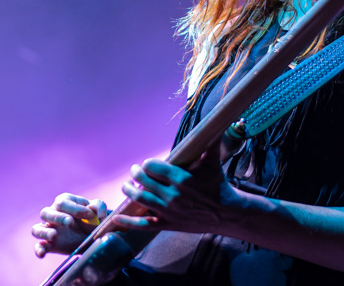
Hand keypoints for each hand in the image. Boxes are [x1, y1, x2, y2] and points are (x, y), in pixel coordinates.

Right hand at [31, 193, 107, 257]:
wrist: (94, 236)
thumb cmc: (94, 219)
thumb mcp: (100, 211)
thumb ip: (98, 206)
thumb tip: (92, 208)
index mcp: (65, 202)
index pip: (62, 202)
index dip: (75, 208)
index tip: (90, 216)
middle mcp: (54, 214)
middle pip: (46, 213)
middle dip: (57, 217)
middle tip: (70, 222)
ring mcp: (50, 230)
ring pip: (37, 229)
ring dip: (44, 232)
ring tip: (54, 235)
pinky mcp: (50, 245)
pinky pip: (39, 246)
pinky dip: (38, 250)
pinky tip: (42, 254)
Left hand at [114, 144, 243, 233]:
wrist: (227, 213)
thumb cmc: (218, 184)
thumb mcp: (213, 160)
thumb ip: (210, 140)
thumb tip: (214, 119)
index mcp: (181, 177)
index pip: (152, 167)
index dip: (147, 165)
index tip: (146, 165)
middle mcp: (173, 194)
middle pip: (143, 181)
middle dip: (136, 174)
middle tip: (134, 171)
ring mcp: (169, 211)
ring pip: (140, 199)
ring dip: (129, 191)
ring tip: (126, 186)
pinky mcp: (168, 224)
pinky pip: (144, 224)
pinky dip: (128, 222)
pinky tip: (116, 218)